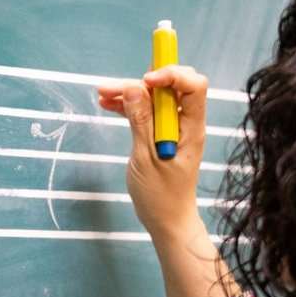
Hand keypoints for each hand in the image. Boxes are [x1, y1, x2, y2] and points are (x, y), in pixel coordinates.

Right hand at [96, 65, 209, 236]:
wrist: (167, 221)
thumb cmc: (160, 196)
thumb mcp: (145, 158)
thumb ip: (140, 121)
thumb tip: (134, 88)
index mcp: (191, 128)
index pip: (192, 86)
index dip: (170, 75)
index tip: (144, 81)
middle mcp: (186, 123)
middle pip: (172, 86)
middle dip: (143, 80)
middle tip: (112, 87)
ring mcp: (174, 128)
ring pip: (155, 98)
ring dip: (130, 92)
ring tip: (103, 94)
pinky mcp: (161, 134)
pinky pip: (148, 112)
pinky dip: (129, 106)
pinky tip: (108, 105)